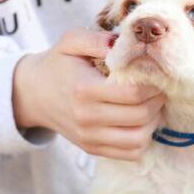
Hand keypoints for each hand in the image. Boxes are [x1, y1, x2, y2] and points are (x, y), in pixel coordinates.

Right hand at [13, 28, 164, 160]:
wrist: (34, 94)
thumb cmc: (59, 64)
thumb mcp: (71, 42)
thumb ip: (96, 39)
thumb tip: (120, 43)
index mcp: (84, 90)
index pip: (132, 94)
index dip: (152, 87)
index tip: (157, 78)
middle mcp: (86, 118)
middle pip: (139, 117)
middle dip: (157, 103)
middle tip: (159, 91)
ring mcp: (88, 137)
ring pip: (137, 140)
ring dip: (152, 124)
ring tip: (152, 108)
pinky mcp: (91, 149)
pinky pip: (129, 154)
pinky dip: (142, 140)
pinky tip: (141, 124)